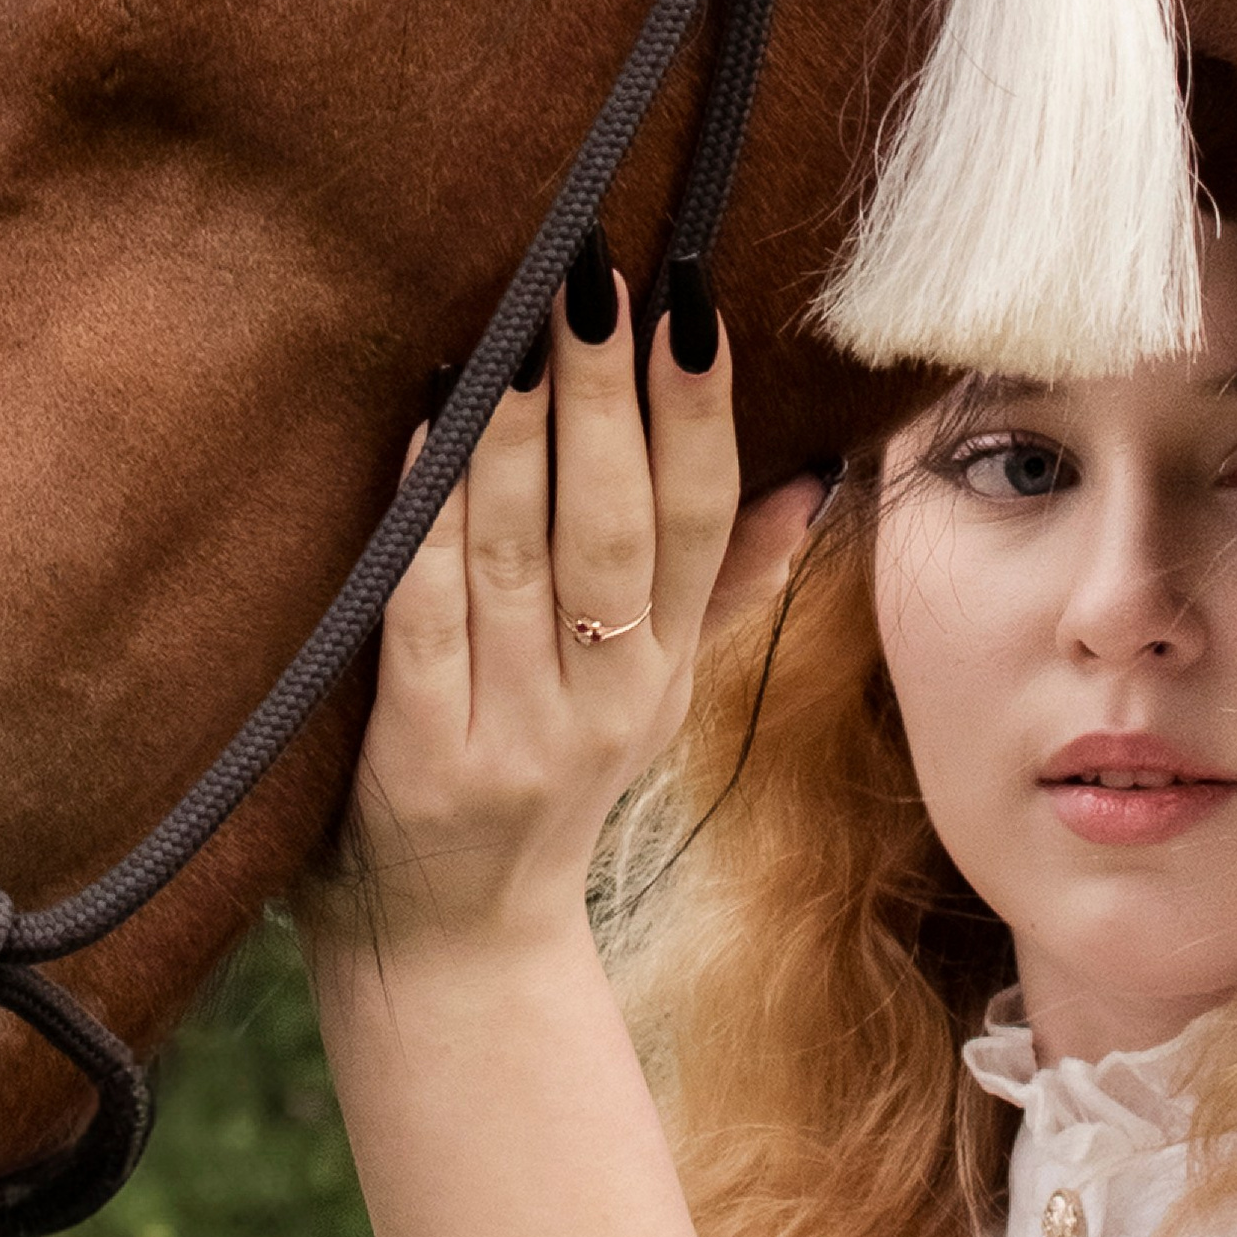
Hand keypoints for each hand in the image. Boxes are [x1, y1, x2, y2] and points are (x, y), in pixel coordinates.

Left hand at [325, 265, 815, 965]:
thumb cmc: (538, 795)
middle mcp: (605, 702)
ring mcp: (516, 734)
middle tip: (597, 276)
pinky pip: (427, 616)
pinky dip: (428, 521)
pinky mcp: (423, 763)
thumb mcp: (649, 704)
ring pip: (523, 557)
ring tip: (517, 328)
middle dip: (608, 394)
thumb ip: (726, 590)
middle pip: (619, 524)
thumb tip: (814, 480)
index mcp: (663, 672)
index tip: (692, 300)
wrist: (456, 959)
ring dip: (519, 436)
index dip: (700, 409)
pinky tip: (425, 434)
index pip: (702, 519)